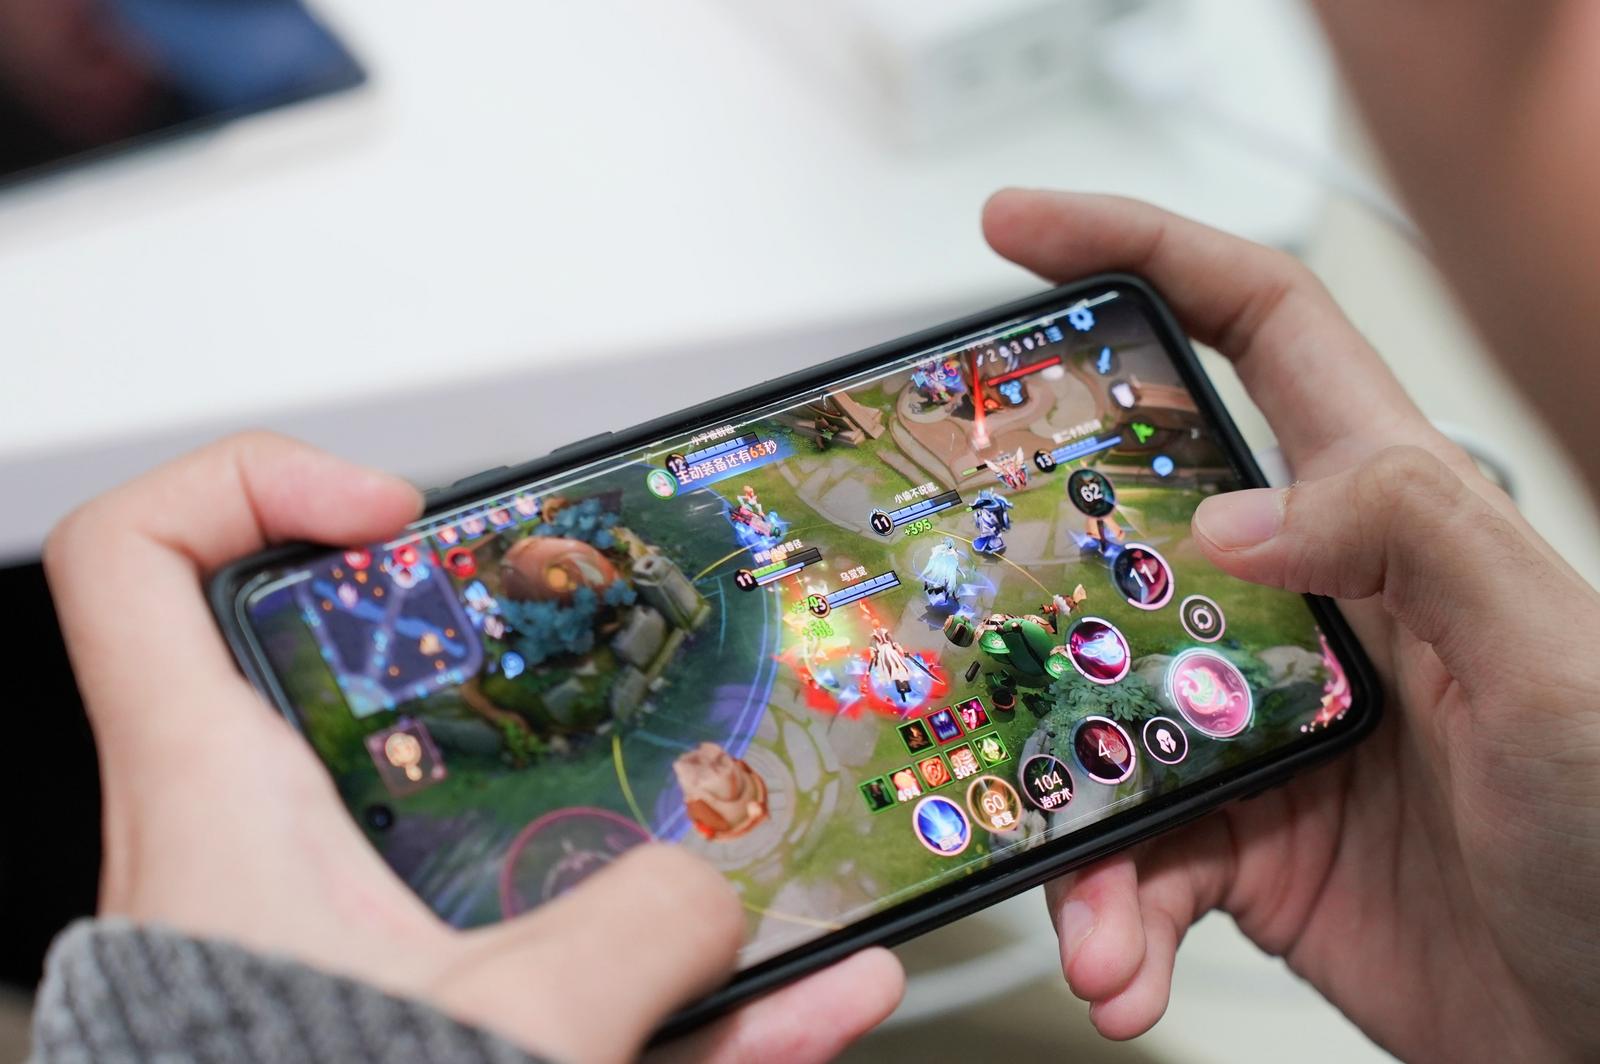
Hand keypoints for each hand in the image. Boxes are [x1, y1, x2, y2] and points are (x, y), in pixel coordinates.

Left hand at [44, 432, 902, 1063]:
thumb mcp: (517, 1025)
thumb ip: (645, 925)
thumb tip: (717, 894)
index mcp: (222, 801)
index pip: (145, 562)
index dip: (255, 486)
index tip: (392, 512)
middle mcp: (262, 860)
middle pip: (361, 684)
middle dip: (497, 661)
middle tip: (591, 656)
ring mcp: (346, 947)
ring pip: (495, 848)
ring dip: (622, 833)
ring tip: (737, 815)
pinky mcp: (414, 1025)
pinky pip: (557, 978)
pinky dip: (666, 985)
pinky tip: (802, 1001)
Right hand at [983, 190, 1599, 1061]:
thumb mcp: (1554, 658)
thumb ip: (1413, 536)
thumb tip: (1234, 513)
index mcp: (1382, 519)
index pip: (1258, 335)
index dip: (1142, 254)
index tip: (1021, 232)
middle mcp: (1305, 606)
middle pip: (1120, 532)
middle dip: (1028, 573)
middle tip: (956, 609)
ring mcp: (1259, 724)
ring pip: (1100, 721)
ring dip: (1072, 822)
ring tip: (1095, 917)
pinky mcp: (1245, 838)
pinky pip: (1133, 855)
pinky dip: (1114, 916)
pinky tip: (1129, 963)